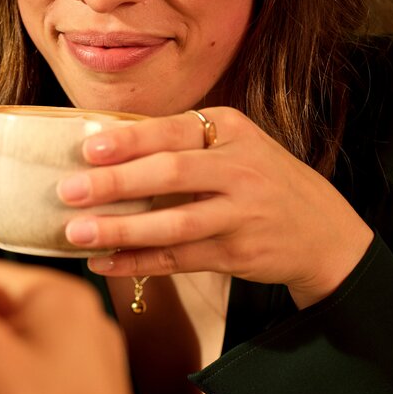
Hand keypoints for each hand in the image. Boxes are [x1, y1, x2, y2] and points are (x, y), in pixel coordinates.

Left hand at [58, 107, 372, 307]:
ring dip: (121, 230)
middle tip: (69, 191)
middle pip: (170, 174)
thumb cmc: (259, 180)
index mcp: (231, 131)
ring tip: (77, 233)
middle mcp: (240, 169)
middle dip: (115, 184)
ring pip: (173, 224)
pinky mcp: (238, 254)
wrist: (323, 231)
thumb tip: (103, 149)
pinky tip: (104, 263)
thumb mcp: (234, 146)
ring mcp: (241, 215)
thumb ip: (182, 143)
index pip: (172, 132)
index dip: (128, 141)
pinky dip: (138, 262)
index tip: (87, 150)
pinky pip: (178, 260)